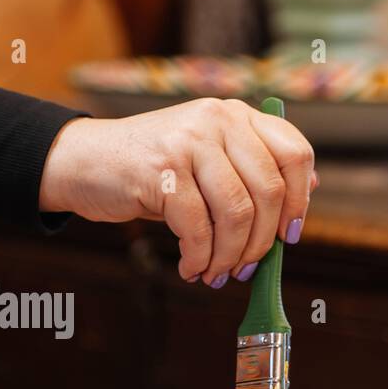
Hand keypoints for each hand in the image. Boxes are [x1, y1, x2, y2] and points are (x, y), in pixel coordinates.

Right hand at [39, 98, 317, 285]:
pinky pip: (198, 228)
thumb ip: (250, 170)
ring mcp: (189, 143)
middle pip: (268, 190)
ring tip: (216, 273)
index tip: (289, 236)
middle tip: (246, 268)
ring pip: (236, 213)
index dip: (300, 201)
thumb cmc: (150, 168)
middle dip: (261, 242)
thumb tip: (303, 198)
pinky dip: (199, 258)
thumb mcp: (206, 157)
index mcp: (236, 115)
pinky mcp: (163, 172)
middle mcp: (217, 121)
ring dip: (229, 256)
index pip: (295, 154)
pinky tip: (190, 267)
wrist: (84, 160)